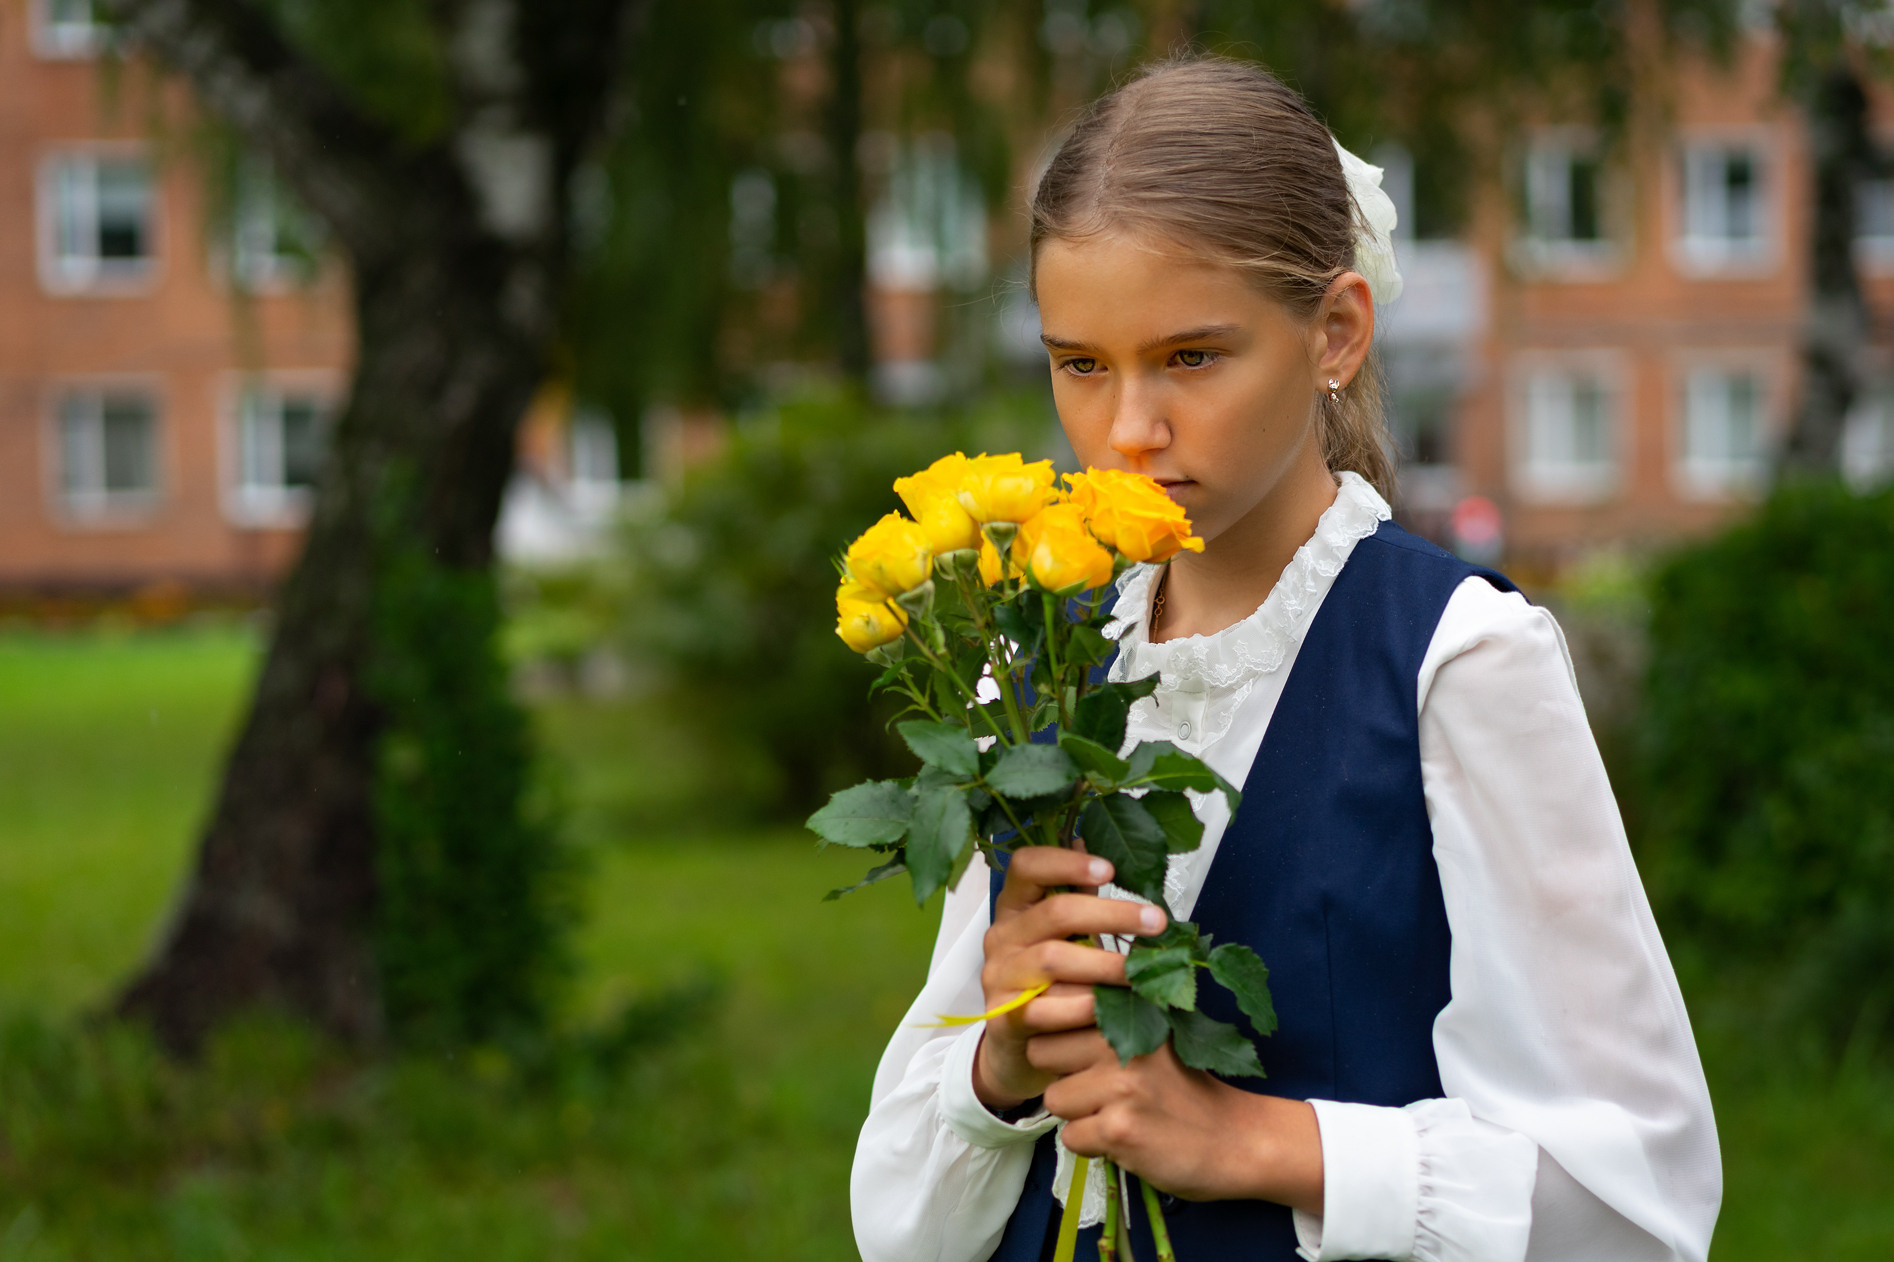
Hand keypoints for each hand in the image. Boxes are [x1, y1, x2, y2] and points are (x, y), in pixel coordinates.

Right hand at [973, 846, 1167, 1111]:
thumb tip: (1106, 851)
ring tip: (1142, 972)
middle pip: (1055, 912)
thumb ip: (1080, 900)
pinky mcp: (1004, 1018)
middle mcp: (1001, 936)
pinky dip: (1082, 1009)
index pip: (1025, 865)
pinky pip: (1044, 1010)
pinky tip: (1110, 1011)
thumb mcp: (1064, 937)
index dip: (1066, 862)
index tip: (1110, 870)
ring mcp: (999, 977)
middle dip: (1112, 914)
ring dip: (1105, 964)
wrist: (1021, 1049)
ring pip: (1052, 960)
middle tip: (1157, 922)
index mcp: (1015, 907)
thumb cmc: (1054, 982)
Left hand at [1033, 1028, 1324, 1213]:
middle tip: (1099, 1091)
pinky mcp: (1119, 1129)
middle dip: (1062, 1075)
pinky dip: (1092, 1146)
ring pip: (1054, 1099)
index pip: (1056, 1009)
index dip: (1059, 1034)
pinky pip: (1070, 1138)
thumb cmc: (1190, 1092)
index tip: (1078, 1051)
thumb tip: (1045, 1010)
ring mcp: (1120, 1086)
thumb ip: (1114, 1023)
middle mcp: (1123, 1043)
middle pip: (1042, 1052)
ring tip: (1117, 1117)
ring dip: (1077, 1115)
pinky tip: (1124, 1141)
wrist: (1237, 1140)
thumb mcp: (1156, 1042)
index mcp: (1131, 1014)